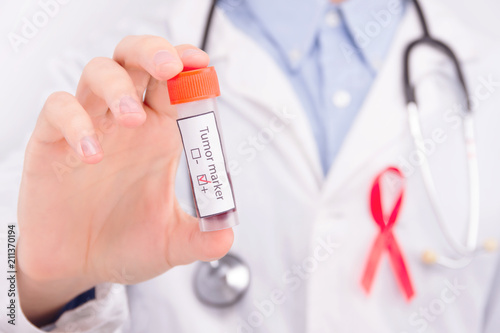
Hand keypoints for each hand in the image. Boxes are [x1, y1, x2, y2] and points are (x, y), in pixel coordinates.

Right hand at [16, 35, 233, 325]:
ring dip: (118, 87)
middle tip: (171, 67)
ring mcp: (90, 127)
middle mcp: (126, 123)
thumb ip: (200, 240)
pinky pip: (58, 110)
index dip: (188, 68)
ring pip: (98, 73)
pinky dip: (75, 122)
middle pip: (136, 61)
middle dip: (154, 52)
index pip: (174, 85)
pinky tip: (91, 155)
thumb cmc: (125, 243)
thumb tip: (226, 235)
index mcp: (160, 134)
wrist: (78, 266)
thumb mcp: (170, 244)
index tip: (203, 64)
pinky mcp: (53, 143)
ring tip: (132, 118)